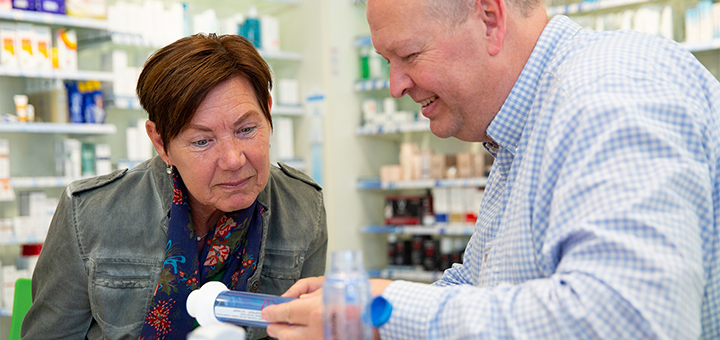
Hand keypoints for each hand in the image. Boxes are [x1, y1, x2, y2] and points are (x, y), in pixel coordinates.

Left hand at [261, 277, 393, 339]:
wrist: (392, 313)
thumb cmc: (370, 296)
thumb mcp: (336, 286)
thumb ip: (312, 293)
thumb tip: (297, 300)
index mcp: (316, 312)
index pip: (284, 313)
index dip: (272, 312)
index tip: (267, 311)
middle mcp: (317, 331)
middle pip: (286, 333)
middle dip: (276, 328)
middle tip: (272, 322)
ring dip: (290, 336)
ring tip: (285, 330)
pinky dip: (306, 339)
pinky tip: (306, 334)